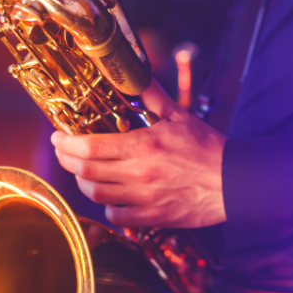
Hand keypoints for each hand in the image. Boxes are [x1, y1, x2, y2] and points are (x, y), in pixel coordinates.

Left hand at [51, 79, 226, 227]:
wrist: (235, 181)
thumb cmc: (207, 148)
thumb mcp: (178, 116)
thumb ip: (151, 96)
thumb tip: (134, 74)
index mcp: (143, 146)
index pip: (90, 147)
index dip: (65, 143)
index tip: (58, 137)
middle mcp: (139, 174)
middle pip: (85, 171)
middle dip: (66, 160)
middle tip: (63, 152)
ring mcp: (145, 198)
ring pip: (96, 195)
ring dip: (82, 183)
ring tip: (82, 173)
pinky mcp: (153, 217)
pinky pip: (116, 217)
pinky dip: (106, 207)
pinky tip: (108, 197)